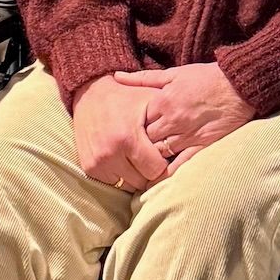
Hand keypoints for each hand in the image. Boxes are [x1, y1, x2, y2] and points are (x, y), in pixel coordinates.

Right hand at [71, 75, 166, 192]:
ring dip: (136, 175)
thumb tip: (191, 136)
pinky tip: (126, 160)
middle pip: (142, 181)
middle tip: (153, 157)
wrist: (91, 94)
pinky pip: (112, 183)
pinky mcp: (88, 168)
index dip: (163, 163)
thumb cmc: (127, 97)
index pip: (155, 170)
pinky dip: (121, 175)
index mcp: (127, 138)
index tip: (164, 154)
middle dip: (150, 171)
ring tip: (139, 158)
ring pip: (127, 185)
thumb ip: (168, 120)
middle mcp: (110, 154)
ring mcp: (97, 163)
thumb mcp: (150, 100)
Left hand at [111, 64, 255, 173]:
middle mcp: (172, 120)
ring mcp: (187, 134)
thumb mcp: (174, 73)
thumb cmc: (207, 77)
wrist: (239, 84)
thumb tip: (117, 76)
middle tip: (128, 152)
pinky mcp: (202, 145)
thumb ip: (144, 78)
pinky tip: (158, 178)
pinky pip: (181, 163)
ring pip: (158, 153)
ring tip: (140, 165)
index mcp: (162, 101)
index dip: (128, 127)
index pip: (135, 121)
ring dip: (149, 159)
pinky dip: (168, 172)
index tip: (124, 132)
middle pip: (144, 139)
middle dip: (136, 145)